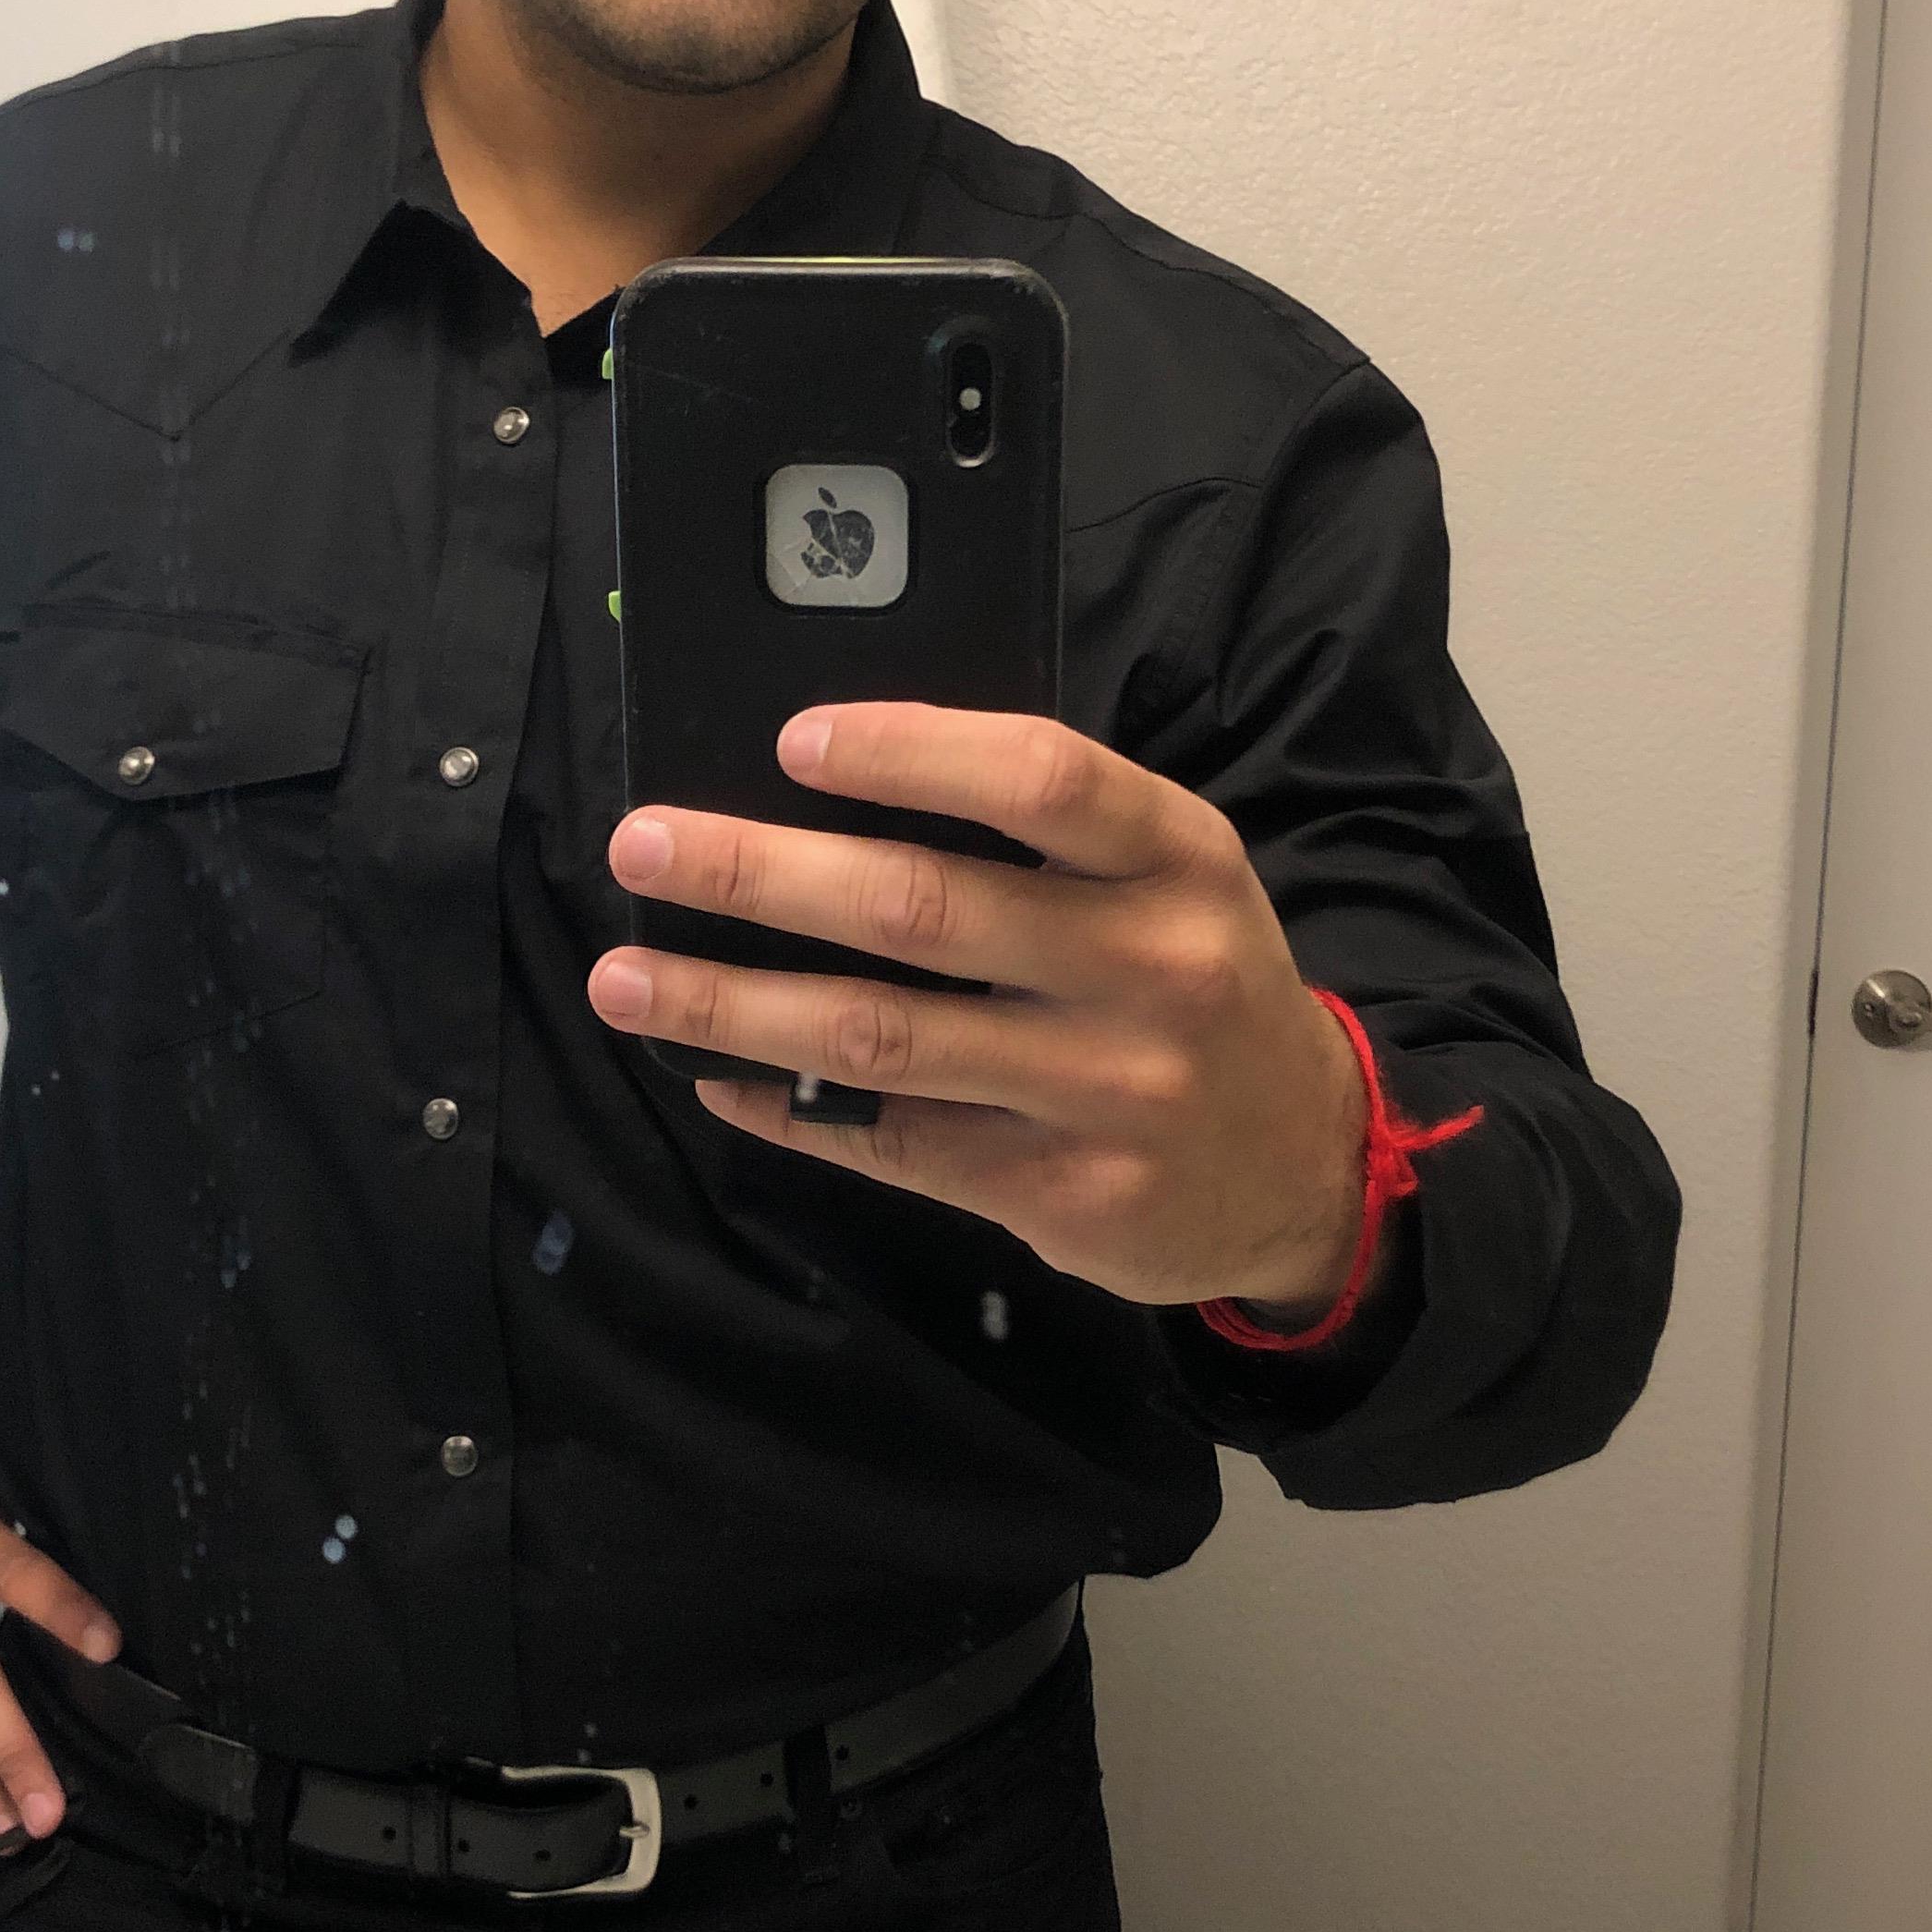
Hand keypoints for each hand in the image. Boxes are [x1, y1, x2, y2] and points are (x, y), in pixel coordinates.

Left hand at [587, 703, 1370, 1320]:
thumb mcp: (1168, 877)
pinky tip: (717, 1075)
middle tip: (645, 846)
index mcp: (1178, 857)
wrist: (1304, 1164)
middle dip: (760, 872)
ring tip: (627, 978)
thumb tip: (826, 782)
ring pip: (881, 1038)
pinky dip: (788, 1107)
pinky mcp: (1063, 1192)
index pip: (1041, 777)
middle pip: (924, 908)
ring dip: (732, 1003)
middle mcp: (1152, 967)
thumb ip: (1045, 832)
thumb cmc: (1193, 981)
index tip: (790, 739)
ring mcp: (1107, 1091)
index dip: (909, 751)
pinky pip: (893, 1140)